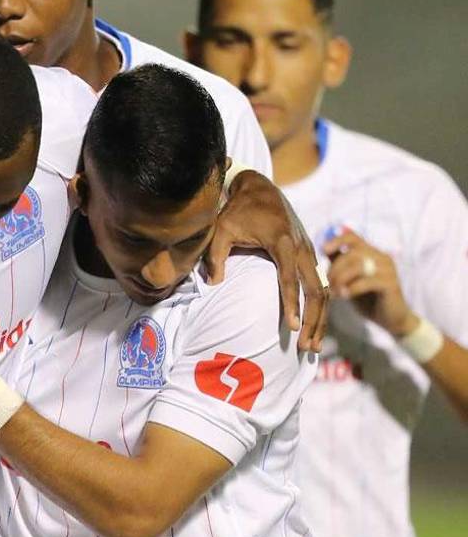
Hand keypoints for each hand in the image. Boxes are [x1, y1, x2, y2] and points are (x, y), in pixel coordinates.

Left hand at [205, 169, 327, 351]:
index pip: (289, 279)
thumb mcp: (222, 229)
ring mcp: (310, 252)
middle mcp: (303, 248)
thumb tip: (213, 284)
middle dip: (313, 321)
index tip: (291, 328)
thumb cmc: (238, 210)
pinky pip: (321, 285)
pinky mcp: (311, 255)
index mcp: (282, 242)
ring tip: (313, 345)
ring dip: (321, 319)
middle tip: (306, 348)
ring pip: (324, 290)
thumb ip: (216, 256)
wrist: (260, 188)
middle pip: (317, 291)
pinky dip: (321, 307)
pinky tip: (314, 326)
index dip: (291, 304)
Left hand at [323, 227, 416, 337]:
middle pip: (351, 253)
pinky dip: (351, 289)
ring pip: (358, 266)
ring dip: (341, 279)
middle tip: (328, 284)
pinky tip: (344, 296)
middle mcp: (381, 257)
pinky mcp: (391, 284)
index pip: (353, 237)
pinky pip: (366, 282)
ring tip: (335, 292)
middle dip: (335, 269)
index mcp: (371, 252)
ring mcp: (388, 270)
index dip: (336, 240)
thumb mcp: (349, 278)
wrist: (391, 319)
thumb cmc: (367, 297)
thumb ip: (340, 263)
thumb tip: (324, 249)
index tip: (323, 250)